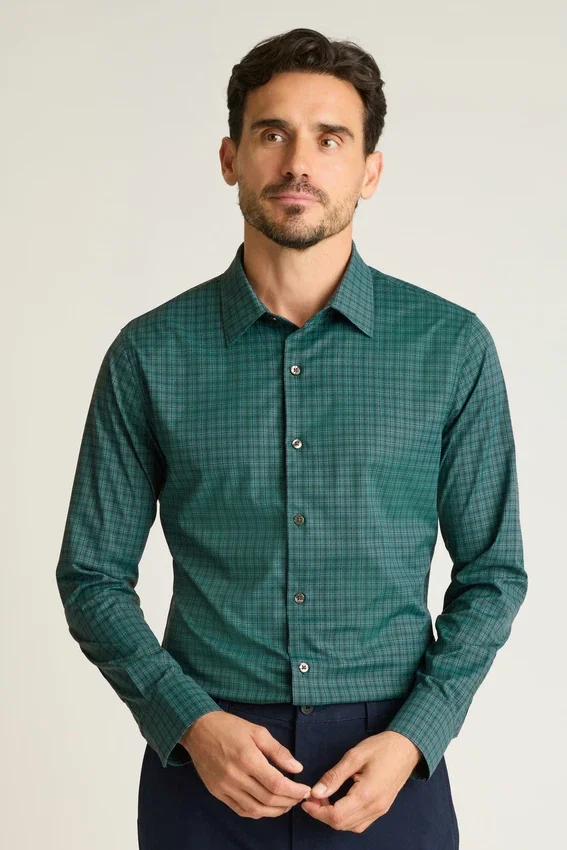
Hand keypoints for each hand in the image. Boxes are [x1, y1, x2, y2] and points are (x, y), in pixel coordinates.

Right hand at [180, 711, 311, 817]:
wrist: (197, 729)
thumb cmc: (229, 727)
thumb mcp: (257, 731)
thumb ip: (278, 751)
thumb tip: (297, 768)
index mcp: (247, 758)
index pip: (276, 784)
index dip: (294, 791)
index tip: (306, 790)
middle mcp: (236, 776)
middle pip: (267, 799)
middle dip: (288, 801)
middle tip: (299, 797)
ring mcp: (225, 787)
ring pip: (255, 809)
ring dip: (275, 811)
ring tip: (287, 804)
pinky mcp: (217, 793)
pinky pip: (240, 810)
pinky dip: (257, 812)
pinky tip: (267, 807)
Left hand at [300, 730, 422, 833]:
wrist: (407, 748)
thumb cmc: (381, 747)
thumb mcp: (354, 756)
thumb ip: (334, 776)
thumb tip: (316, 792)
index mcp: (367, 794)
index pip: (336, 816)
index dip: (317, 811)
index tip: (306, 799)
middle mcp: (375, 808)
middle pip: (342, 824)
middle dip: (322, 814)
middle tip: (314, 796)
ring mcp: (380, 811)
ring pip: (351, 826)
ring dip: (334, 817)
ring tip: (325, 797)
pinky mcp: (382, 809)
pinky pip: (360, 823)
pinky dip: (346, 818)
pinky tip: (340, 802)